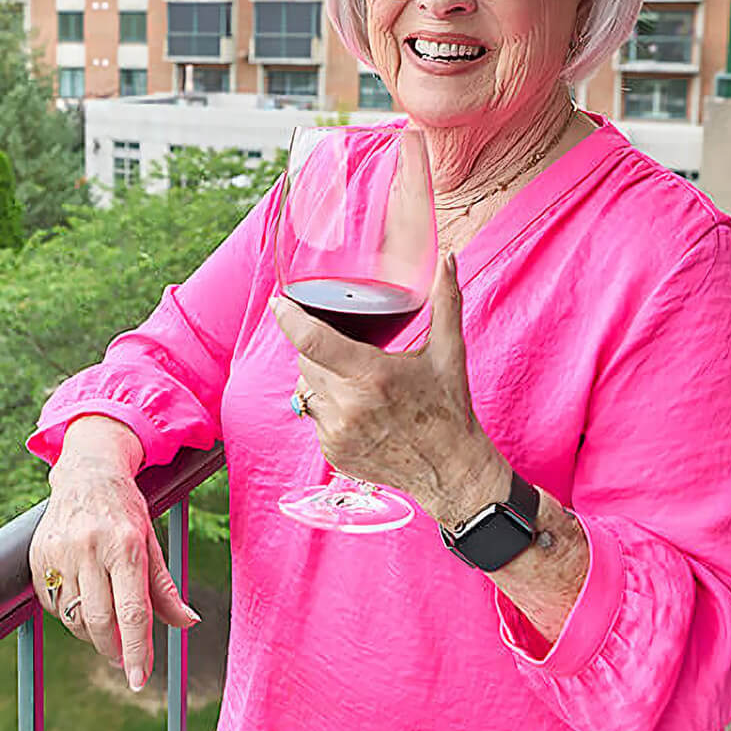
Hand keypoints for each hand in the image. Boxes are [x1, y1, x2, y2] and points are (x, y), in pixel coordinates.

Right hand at [29, 417, 199, 690]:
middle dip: (114, 650)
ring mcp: (60, 552)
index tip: (140, 680)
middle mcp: (90, 548)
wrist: (86, 473)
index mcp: (125, 544)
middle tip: (124, 660)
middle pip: (100, 621)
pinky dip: (68, 614)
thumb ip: (165, 589)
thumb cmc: (126, 511)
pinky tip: (82, 597)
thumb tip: (187, 623)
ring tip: (105, 624)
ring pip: (73, 618)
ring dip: (92, 634)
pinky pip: (53, 605)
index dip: (137, 650)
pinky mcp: (38, 556)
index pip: (132, 611)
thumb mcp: (151, 542)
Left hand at [271, 253, 509, 525]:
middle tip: (347, 350)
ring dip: (321, 378)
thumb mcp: (449, 352)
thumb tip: (448, 259)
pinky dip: (328, 407)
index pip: (312, 339)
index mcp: (372, 375)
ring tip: (355, 381)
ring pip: (306, 388)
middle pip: (306, 360)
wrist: (452, 471)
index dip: (289, 317)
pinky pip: (314, 416)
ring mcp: (337, 432)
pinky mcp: (333, 452)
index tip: (278, 302)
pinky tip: (357, 409)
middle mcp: (349, 405)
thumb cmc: (450, 409)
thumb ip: (446, 300)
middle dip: (317, 348)